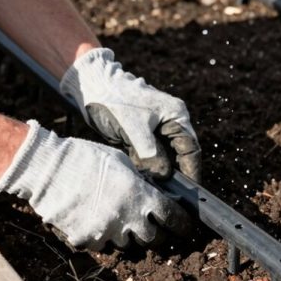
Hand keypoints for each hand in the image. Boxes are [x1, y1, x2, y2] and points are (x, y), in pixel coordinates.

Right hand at [0, 121, 189, 249]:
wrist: (48, 169)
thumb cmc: (85, 158)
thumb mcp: (122, 162)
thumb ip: (140, 181)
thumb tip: (154, 191)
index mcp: (140, 195)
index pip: (172, 217)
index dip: (181, 224)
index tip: (185, 228)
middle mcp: (128, 217)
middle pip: (153, 238)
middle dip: (156, 233)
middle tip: (152, 226)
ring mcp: (107, 232)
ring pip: (128, 244)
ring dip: (129, 235)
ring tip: (120, 220)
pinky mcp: (87, 240)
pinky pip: (103, 246)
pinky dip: (104, 238)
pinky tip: (97, 223)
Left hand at [60, 48, 201, 181]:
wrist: (89, 86)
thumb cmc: (113, 101)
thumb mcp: (134, 130)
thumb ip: (152, 154)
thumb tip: (165, 176)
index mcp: (176, 116)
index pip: (190, 149)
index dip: (191, 171)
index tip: (188, 192)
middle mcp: (170, 123)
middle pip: (179, 156)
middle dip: (173, 175)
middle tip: (168, 194)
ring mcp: (156, 130)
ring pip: (164, 159)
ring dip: (158, 172)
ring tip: (153, 187)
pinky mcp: (142, 137)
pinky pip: (149, 157)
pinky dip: (146, 167)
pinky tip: (141, 177)